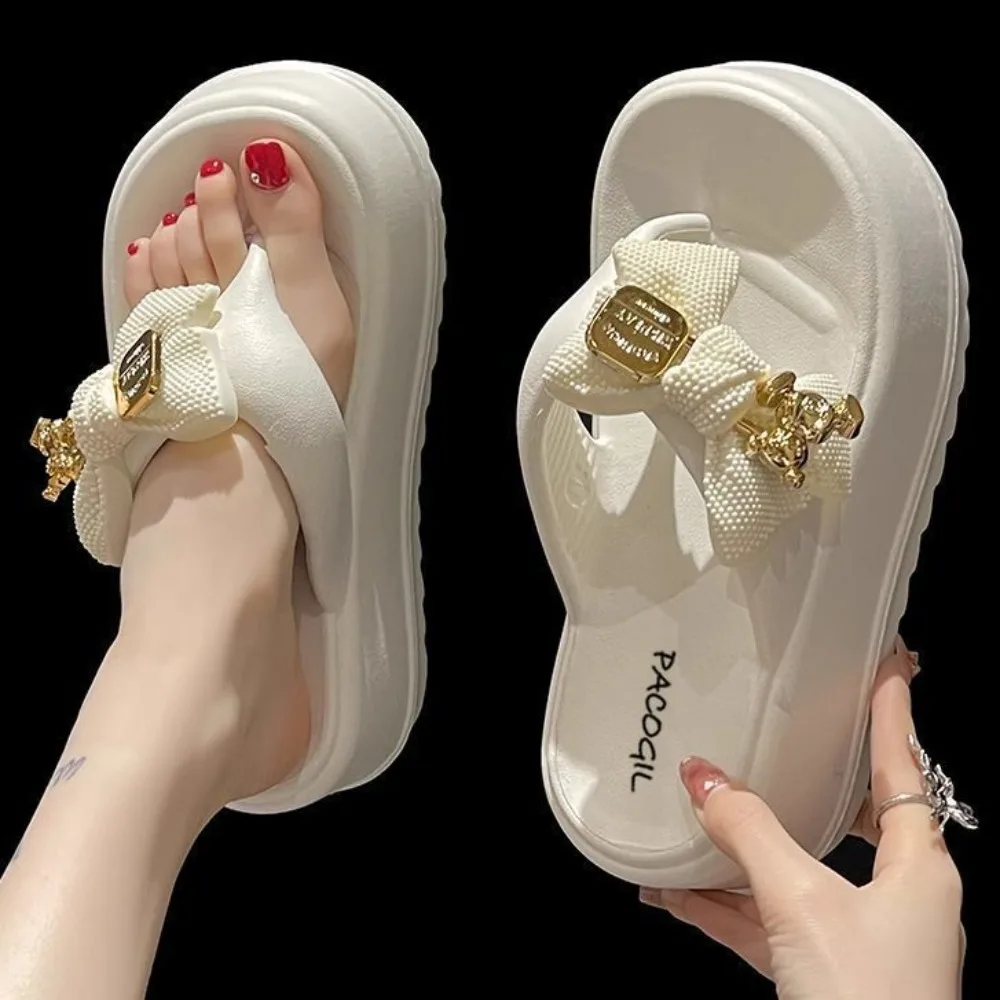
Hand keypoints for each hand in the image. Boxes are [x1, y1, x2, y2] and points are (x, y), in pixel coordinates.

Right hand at [640, 641, 966, 999]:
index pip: (904, 769)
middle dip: (815, 779)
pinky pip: (768, 921)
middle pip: (852, 816)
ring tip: (695, 815)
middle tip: (798, 734)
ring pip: (796, 870)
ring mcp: (860, 936)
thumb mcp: (801, 903)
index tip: (892, 670)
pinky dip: (724, 905)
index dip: (893, 715)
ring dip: (742, 850)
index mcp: (920, 868)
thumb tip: (704, 778)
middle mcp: (899, 897)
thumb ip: (749, 833)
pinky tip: (676, 894)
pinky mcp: (822, 972)